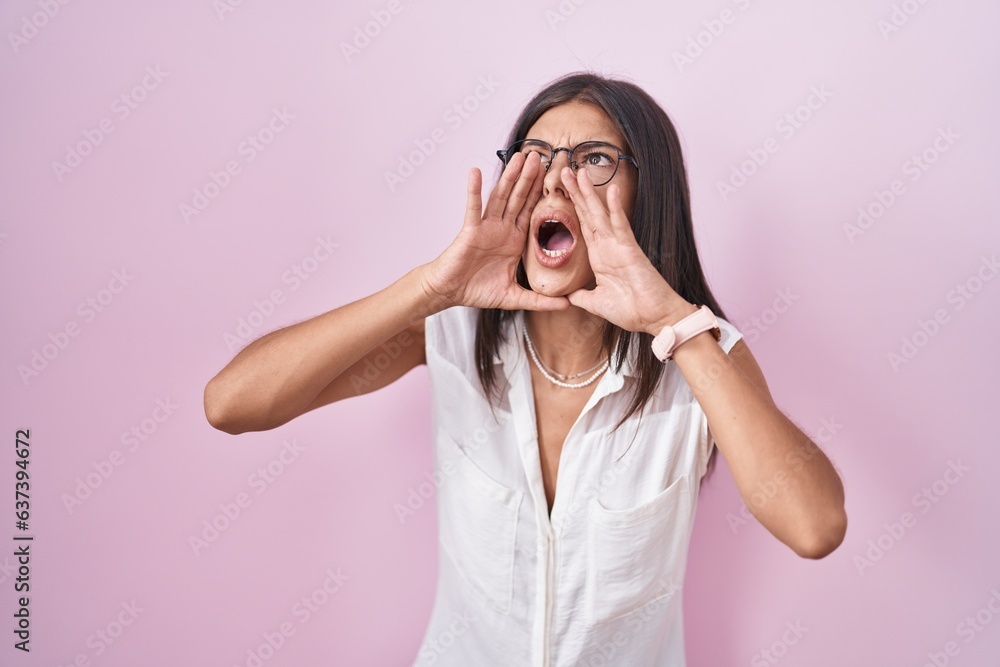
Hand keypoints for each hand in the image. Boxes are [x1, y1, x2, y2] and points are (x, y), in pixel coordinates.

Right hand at [422, 152, 569, 311]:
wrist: (451, 292)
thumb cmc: (478, 291)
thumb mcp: (515, 297)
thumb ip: (541, 300)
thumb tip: (568, 305)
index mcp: (515, 240)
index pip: (532, 212)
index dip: (542, 195)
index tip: (555, 177)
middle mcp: (502, 229)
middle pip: (519, 198)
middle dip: (530, 178)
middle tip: (542, 156)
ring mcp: (486, 227)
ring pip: (501, 197)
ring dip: (510, 177)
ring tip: (520, 156)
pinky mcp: (470, 230)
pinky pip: (473, 207)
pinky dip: (474, 189)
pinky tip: (476, 171)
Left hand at [559, 167, 694, 333]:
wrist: (654, 319)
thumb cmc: (631, 310)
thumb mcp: (596, 304)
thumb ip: (581, 297)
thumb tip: (567, 296)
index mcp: (599, 257)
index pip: (582, 226)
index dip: (571, 208)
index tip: (560, 190)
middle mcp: (608, 247)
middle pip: (588, 214)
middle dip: (576, 192)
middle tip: (563, 170)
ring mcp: (619, 246)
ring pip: (601, 214)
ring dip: (590, 193)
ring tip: (579, 171)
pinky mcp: (631, 250)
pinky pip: (621, 226)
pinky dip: (616, 208)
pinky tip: (611, 190)